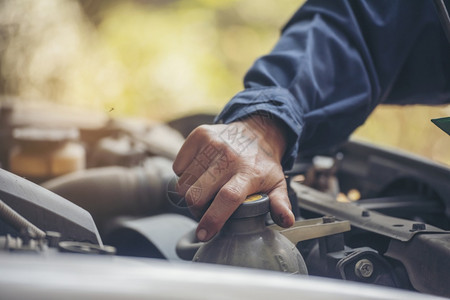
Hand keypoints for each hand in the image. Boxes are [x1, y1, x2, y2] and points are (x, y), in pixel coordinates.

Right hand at [173, 115, 293, 240]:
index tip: (204, 234)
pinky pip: (178, 167)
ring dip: (190, 193)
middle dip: (196, 210)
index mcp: (249, 172)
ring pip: (184, 183)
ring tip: (204, 190)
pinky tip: (199, 173)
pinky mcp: (199, 135)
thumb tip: (286, 221)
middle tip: (206, 210)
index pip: (228, 197)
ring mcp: (212, 143)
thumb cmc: (262, 163)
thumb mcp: (277, 184)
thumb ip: (280, 204)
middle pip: (197, 194)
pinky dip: (184, 175)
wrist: (256, 131)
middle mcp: (229, 156)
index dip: (213, 218)